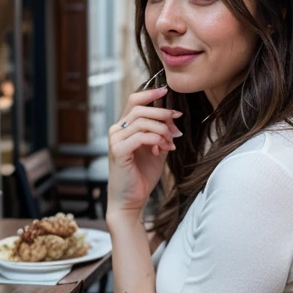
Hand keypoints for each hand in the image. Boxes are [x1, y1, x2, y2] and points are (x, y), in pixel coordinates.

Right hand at [106, 86, 182, 224]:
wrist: (131, 200)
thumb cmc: (142, 176)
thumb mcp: (156, 149)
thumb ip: (161, 132)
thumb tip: (173, 116)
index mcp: (124, 127)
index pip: (135, 100)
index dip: (151, 93)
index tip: (167, 91)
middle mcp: (117, 131)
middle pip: (141, 108)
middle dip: (163, 114)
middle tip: (177, 125)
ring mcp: (115, 140)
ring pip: (143, 121)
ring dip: (162, 130)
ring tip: (170, 144)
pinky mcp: (118, 151)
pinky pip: (141, 136)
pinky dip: (156, 140)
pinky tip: (162, 150)